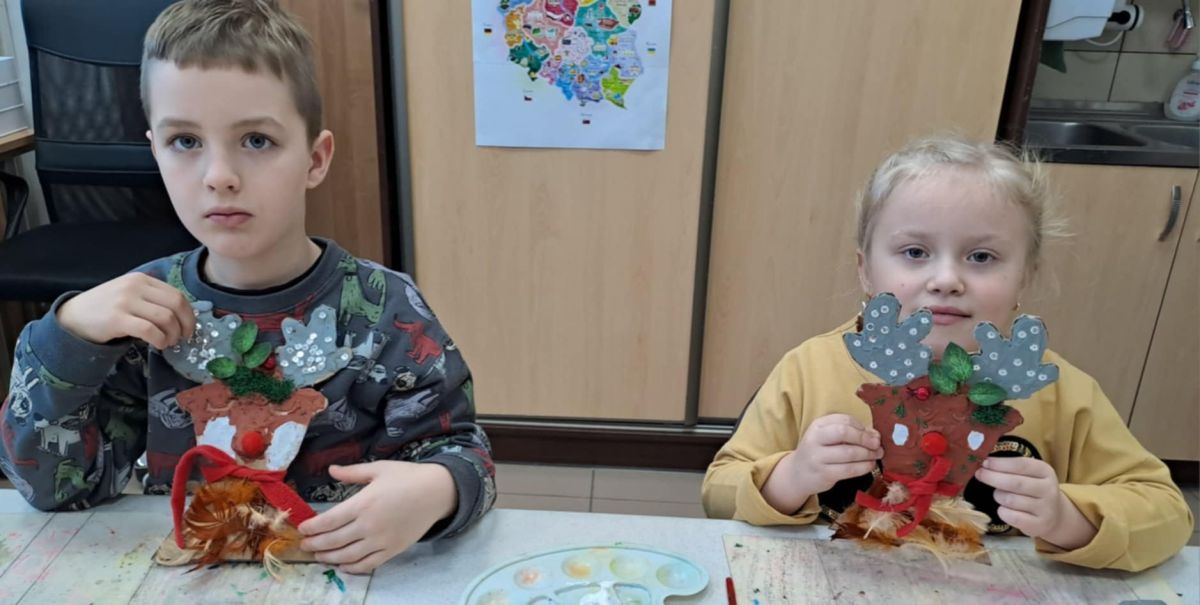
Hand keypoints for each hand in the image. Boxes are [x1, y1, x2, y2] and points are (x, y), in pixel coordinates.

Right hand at [57, 273, 193, 348]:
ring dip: (172, 335)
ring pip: (165, 318)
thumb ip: (153, 298)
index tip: (189, 328)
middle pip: (175, 305)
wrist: (73, 316)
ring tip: (168, 342)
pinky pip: (149, 330)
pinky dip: (160, 340)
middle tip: (182, 338)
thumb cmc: (106, 307)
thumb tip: (183, 316)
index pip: (177, 295)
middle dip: (185, 325)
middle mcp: (135, 287)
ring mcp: (125, 301)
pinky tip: (158, 345)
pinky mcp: (117, 319)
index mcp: (142, 279)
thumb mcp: (130, 294)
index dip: (188, 314)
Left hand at [298, 461, 457, 573]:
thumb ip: (352, 472)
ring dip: (328, 557)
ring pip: (347, 556)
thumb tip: (331, 470)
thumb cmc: (408, 476)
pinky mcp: (392, 550)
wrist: (437, 491)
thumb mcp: (379, 469)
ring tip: (318, 555)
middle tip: (304, 545)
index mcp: (363, 503)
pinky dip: (352, 568)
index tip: (302, 528)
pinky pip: (367, 565)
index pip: (329, 521)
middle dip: (315, 544)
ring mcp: (381, 541)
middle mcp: (369, 525)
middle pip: (334, 541)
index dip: (312, 527)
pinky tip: (342, 565)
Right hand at [761, 413, 882, 513]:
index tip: (871, 434)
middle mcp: (815, 439)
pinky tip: (869, 465)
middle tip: (877, 444)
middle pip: (844, 432)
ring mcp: (818, 457)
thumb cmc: (818, 452)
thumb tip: (875, 434)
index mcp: (817, 425)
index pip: (844, 420)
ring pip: (849, 453)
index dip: (861, 427)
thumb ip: (849, 433)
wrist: (797, 474)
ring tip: (877, 455)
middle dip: (865, 438)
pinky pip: (849, 469)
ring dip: (868, 454)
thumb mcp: (827, 437)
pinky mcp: (824, 474)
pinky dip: (864, 467)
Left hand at [975, 456, 1095, 548]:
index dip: (1000, 463)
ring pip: (1011, 500)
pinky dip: (1002, 512)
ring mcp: (1045, 509)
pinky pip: (1012, 517)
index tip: (984, 462)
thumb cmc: (1033, 490)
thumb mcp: (1029, 474)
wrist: (1054, 515)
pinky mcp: (1038, 525)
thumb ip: (1011, 467)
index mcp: (1045, 472)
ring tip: (999, 495)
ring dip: (998, 496)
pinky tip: (1004, 509)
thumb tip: (984, 462)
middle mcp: (1049, 490)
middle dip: (993, 477)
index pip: (1021, 464)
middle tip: (979, 474)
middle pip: (1015, 483)